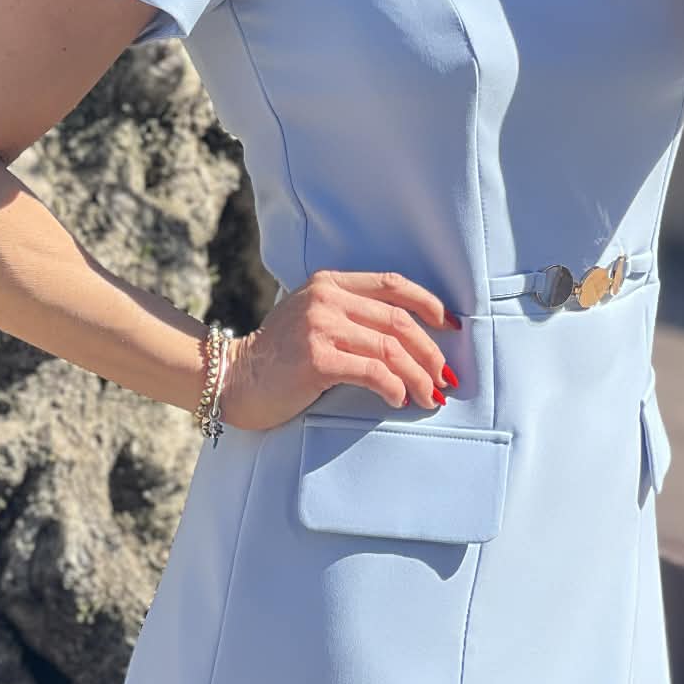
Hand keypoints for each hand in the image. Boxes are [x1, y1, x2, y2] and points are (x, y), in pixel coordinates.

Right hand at [217, 271, 459, 431]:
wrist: (233, 380)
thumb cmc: (276, 358)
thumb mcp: (311, 320)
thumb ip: (348, 317)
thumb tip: (406, 341)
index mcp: (329, 283)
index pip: (392, 284)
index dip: (429, 304)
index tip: (451, 326)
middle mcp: (326, 299)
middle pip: (399, 321)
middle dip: (430, 352)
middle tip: (445, 378)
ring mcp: (320, 327)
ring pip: (390, 349)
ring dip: (418, 376)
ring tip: (429, 396)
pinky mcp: (317, 359)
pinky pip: (372, 372)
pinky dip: (393, 388)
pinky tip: (399, 400)